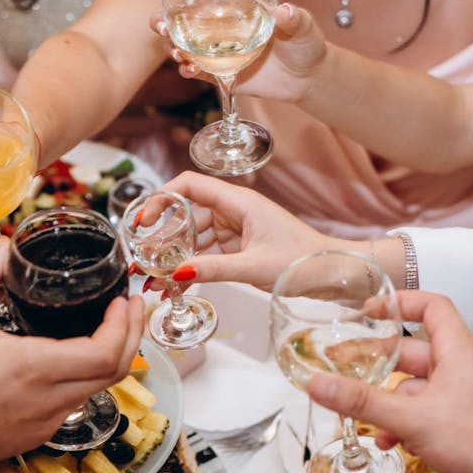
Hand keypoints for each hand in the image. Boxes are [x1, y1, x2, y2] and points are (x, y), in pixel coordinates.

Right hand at [0, 240, 145, 472]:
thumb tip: (2, 247)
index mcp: (36, 368)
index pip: (105, 353)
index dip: (125, 326)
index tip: (123, 302)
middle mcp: (50, 398)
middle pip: (115, 372)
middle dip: (131, 336)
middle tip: (129, 309)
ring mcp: (48, 421)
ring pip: (98, 389)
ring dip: (110, 358)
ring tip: (107, 329)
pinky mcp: (39, 434)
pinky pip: (75, 403)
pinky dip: (85, 379)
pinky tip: (72, 360)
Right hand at [151, 2, 327, 103]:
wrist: (307, 78)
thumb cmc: (306, 44)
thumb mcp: (304, 27)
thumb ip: (294, 19)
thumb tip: (285, 12)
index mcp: (236, 9)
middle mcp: (223, 29)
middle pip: (185, 23)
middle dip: (165, 23)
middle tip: (159, 25)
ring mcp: (220, 52)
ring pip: (186, 47)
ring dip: (172, 47)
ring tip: (174, 51)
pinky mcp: (222, 74)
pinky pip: (198, 72)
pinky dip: (189, 71)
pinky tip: (188, 69)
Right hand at [158, 171, 337, 289]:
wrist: (331, 273)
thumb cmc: (303, 261)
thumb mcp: (253, 267)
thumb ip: (213, 269)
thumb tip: (177, 273)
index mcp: (239, 202)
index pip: (190, 186)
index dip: (162, 198)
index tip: (143, 220)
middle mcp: (234, 212)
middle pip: (186, 216)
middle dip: (162, 239)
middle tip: (142, 261)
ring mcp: (235, 231)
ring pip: (194, 239)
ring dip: (173, 259)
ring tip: (153, 280)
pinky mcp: (238, 249)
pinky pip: (206, 256)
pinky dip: (191, 269)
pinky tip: (174, 286)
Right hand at [306, 291, 472, 472]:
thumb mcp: (411, 419)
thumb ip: (362, 402)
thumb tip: (317, 385)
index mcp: (457, 351)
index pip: (431, 306)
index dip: (399, 302)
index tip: (370, 312)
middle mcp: (464, 366)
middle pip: (414, 352)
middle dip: (378, 364)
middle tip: (345, 371)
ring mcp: (467, 393)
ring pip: (418, 387)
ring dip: (390, 402)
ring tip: (366, 421)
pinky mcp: (469, 417)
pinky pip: (430, 409)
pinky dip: (409, 421)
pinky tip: (392, 443)